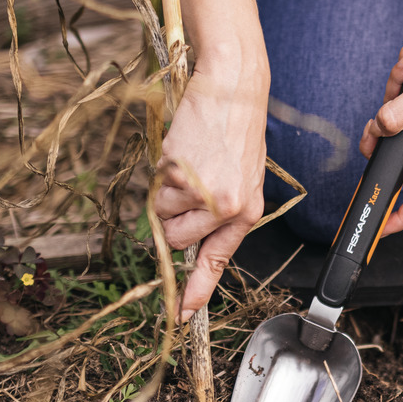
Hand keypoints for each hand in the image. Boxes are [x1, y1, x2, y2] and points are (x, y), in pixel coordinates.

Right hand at [154, 61, 270, 319]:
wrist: (233, 89)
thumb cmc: (237, 131)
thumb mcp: (244, 177)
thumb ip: (222, 212)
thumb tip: (191, 241)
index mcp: (247, 211)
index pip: (217, 258)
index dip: (197, 289)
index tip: (182, 313)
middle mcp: (226, 207)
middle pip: (175, 240)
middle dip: (172, 221)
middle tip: (189, 190)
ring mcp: (201, 191)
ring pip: (161, 215)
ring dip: (167, 194)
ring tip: (192, 166)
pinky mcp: (179, 172)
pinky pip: (155, 189)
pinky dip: (162, 174)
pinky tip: (183, 152)